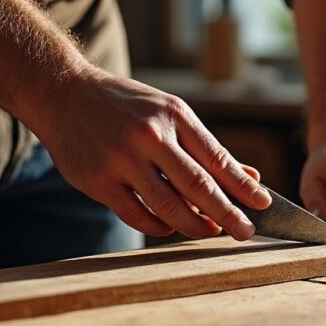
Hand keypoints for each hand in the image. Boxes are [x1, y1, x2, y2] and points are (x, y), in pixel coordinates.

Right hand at [31, 70, 271, 239]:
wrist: (63, 93)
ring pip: (168, 205)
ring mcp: (122, 159)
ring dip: (195, 225)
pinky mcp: (97, 180)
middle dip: (228, 213)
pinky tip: (171, 228)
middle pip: (198, 186)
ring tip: (212, 232)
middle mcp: (150, 136)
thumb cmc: (126, 106)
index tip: (263, 205)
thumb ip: (206, 148)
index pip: (217, 158)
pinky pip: (136, 215)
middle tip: (246, 232)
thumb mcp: (169, 113)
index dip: (242, 186)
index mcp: (173, 115)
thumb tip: (250, 176)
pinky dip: (159, 226)